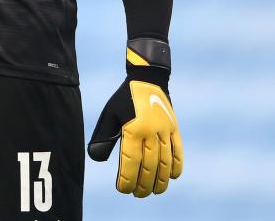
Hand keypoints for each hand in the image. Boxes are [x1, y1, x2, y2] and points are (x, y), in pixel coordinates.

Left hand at [87, 38, 182, 196]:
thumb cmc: (123, 99)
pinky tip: (172, 177)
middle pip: (149, 167)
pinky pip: (178, 152)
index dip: (127, 179)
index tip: (123, 190)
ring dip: (160, 181)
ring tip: (154, 192)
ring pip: (165, 163)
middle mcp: (151, 133)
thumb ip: (103, 138)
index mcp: (133, 130)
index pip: (131, 162)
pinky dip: (176, 166)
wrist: (147, 79)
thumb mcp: (109, 116)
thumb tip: (96, 159)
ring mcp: (166, 132)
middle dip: (143, 184)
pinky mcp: (175, 129)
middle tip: (137, 194)